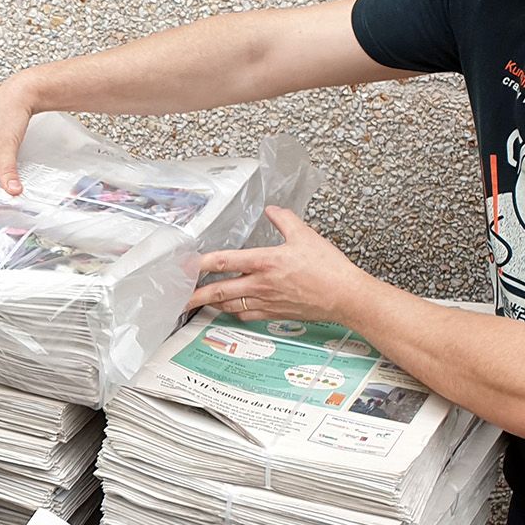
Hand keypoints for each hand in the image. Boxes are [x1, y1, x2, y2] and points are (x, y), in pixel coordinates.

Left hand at [191, 207, 368, 324]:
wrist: (344, 296)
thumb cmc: (328, 268)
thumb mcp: (306, 235)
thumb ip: (284, 220)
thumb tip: (272, 210)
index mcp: (266, 262)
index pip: (225, 261)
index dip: (202, 263)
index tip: (187, 264)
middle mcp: (261, 284)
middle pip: (220, 290)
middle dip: (196, 295)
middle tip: (179, 297)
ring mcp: (266, 301)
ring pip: (229, 304)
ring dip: (211, 303)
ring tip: (196, 302)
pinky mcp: (273, 313)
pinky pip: (245, 314)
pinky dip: (231, 311)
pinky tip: (226, 308)